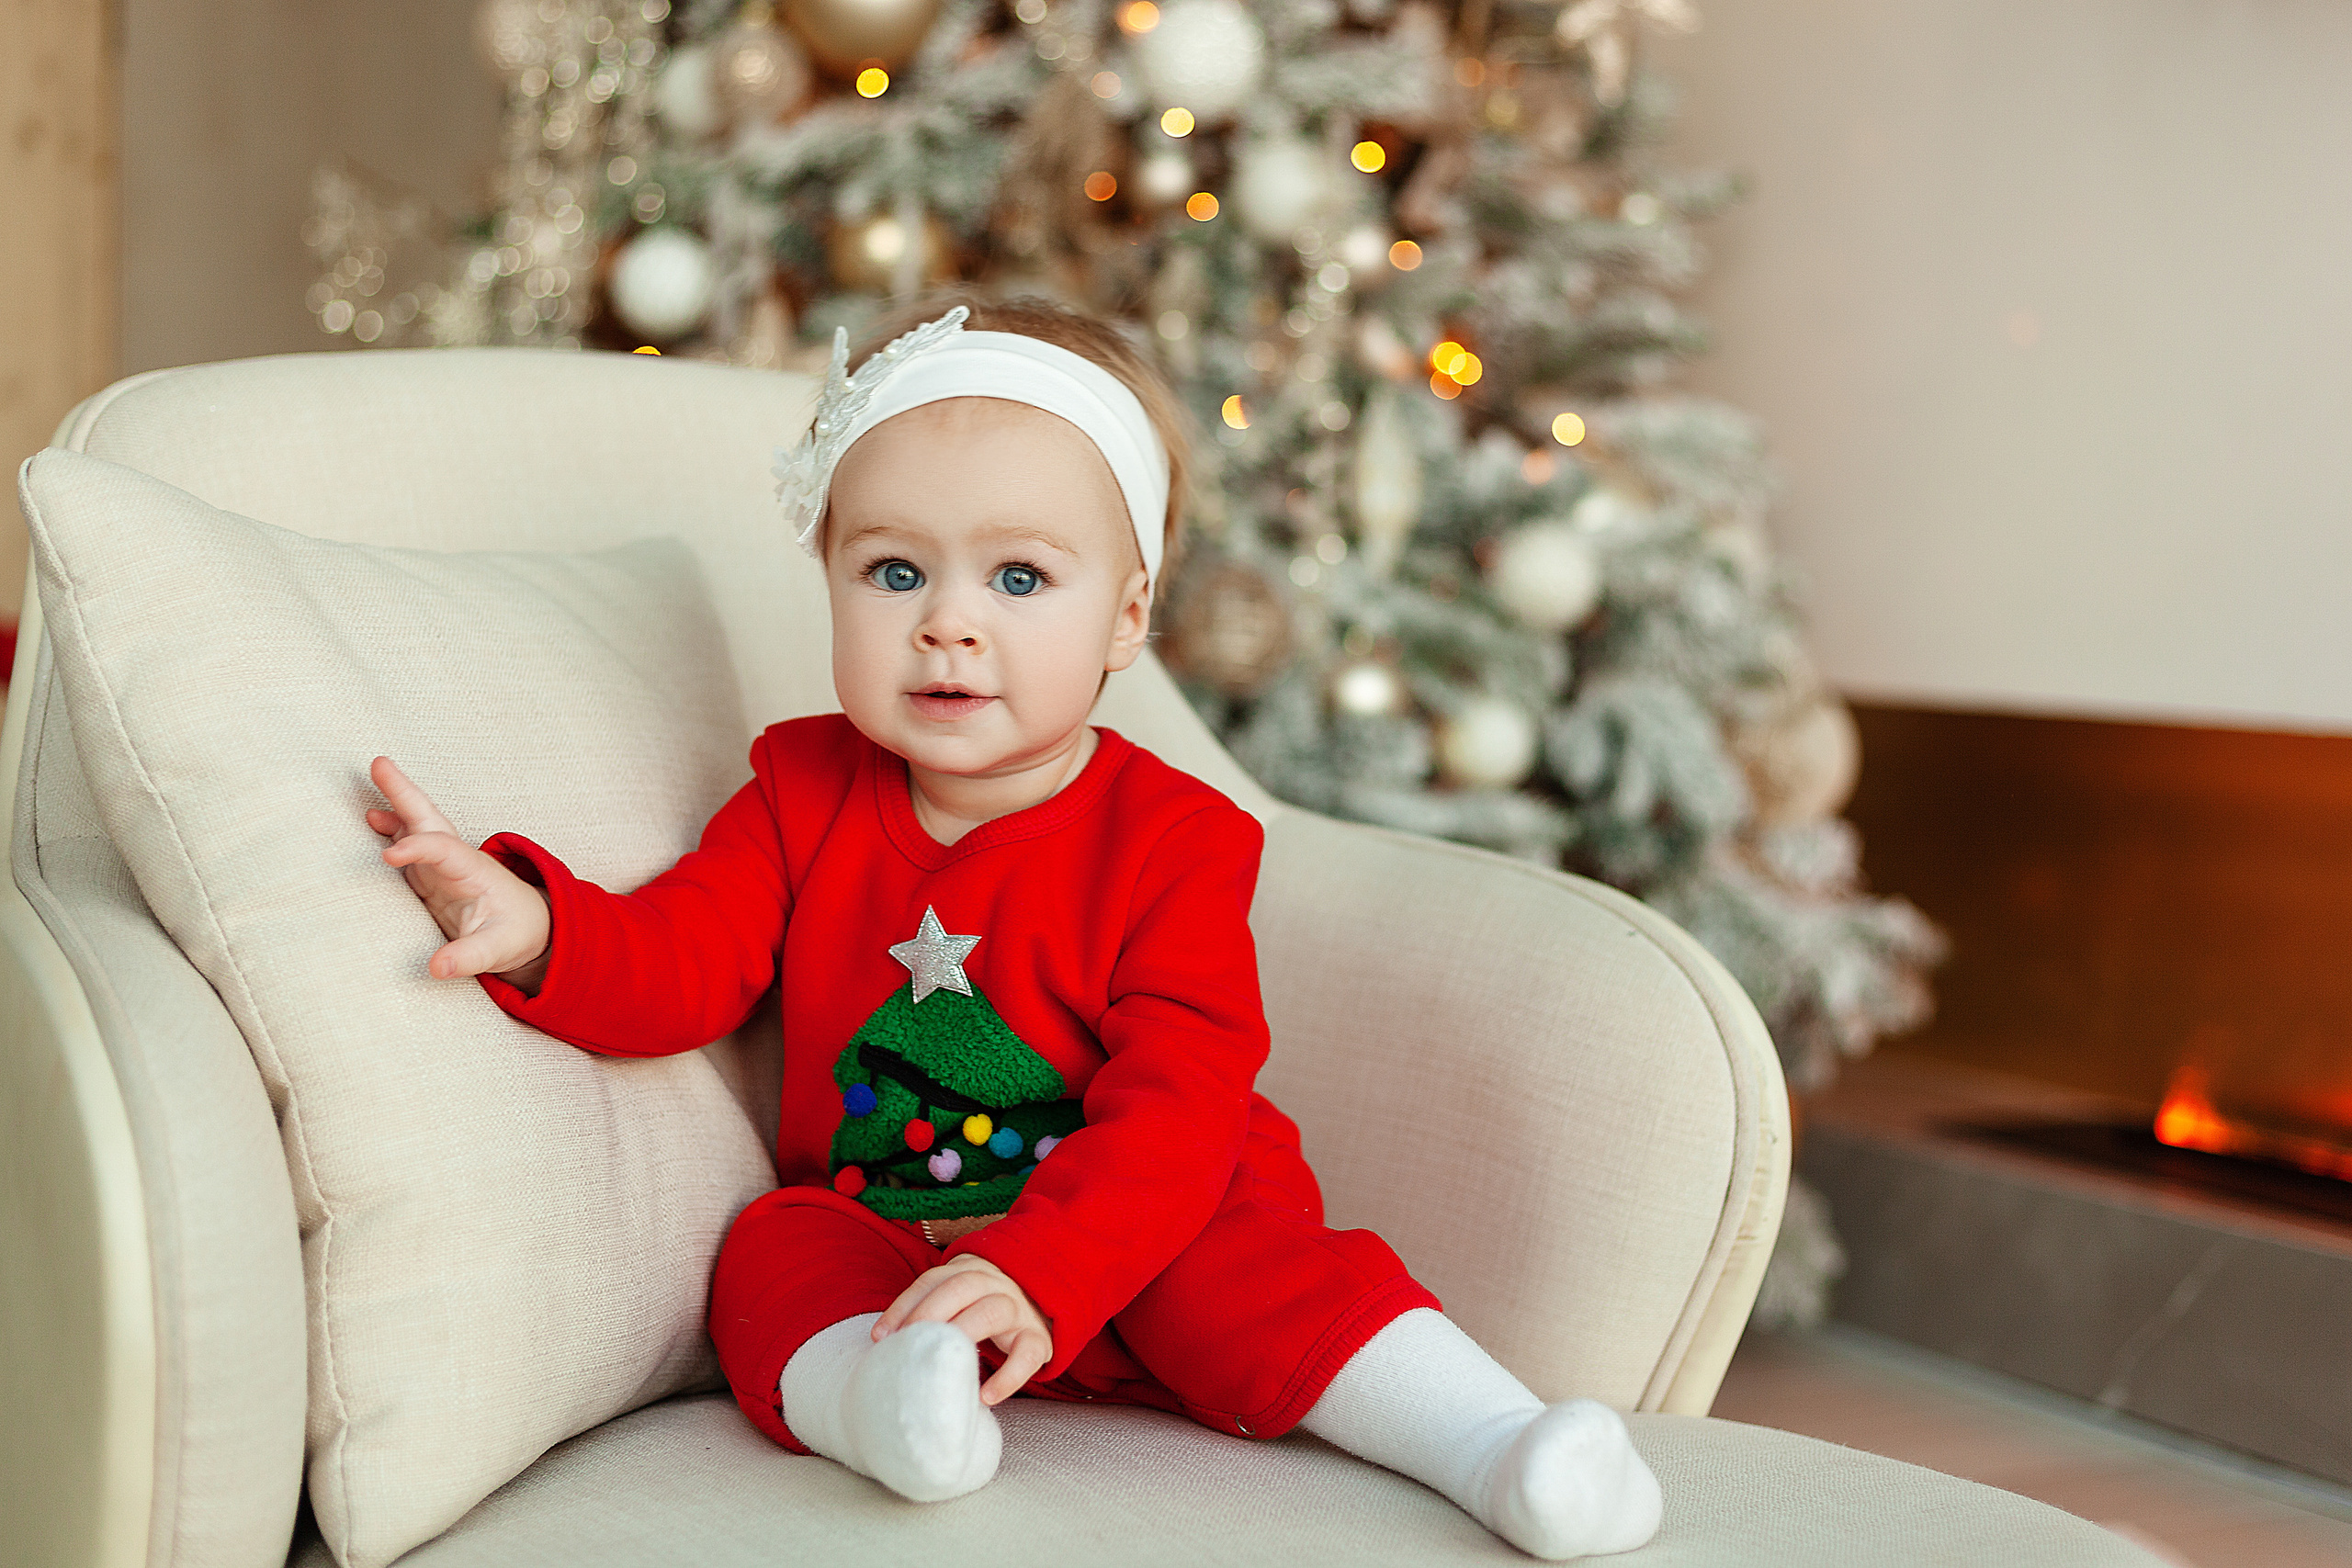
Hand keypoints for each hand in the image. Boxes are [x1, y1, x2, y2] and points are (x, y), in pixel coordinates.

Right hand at [366, 756, 551, 990]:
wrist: (532, 929)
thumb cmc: (518, 934)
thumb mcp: (499, 951)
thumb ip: (470, 957)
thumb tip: (436, 968)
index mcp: (475, 871)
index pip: (444, 850)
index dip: (417, 849)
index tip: (389, 856)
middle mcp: (457, 860)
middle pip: (430, 820)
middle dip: (405, 793)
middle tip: (379, 763)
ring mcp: (443, 865)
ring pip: (417, 826)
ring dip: (396, 802)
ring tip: (374, 773)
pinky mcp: (431, 877)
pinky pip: (408, 847)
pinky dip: (390, 829)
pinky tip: (371, 819)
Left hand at [874, 1254, 1052, 1405]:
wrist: (1039, 1303)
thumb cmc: (981, 1309)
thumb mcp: (957, 1301)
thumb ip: (929, 1313)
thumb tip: (885, 1344)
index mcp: (968, 1272)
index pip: (932, 1280)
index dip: (904, 1305)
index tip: (881, 1336)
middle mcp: (994, 1284)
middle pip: (961, 1287)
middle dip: (929, 1313)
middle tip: (907, 1345)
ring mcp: (1019, 1309)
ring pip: (994, 1311)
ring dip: (964, 1333)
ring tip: (942, 1364)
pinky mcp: (1039, 1338)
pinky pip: (1027, 1354)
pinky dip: (1008, 1376)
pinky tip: (986, 1396)